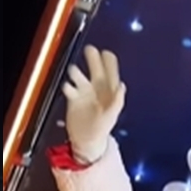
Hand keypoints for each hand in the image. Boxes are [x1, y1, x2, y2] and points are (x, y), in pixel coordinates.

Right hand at [61, 45, 125, 164]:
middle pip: (94, 69)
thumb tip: (122, 86)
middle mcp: (96, 89)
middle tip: (90, 49)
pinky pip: (68, 88)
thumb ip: (118, 101)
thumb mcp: (112, 115)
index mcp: (108, 91)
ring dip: (76, 72)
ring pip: (79, 76)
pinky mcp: (73, 99)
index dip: (109, 62)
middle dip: (92, 59)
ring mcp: (84, 93)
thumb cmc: (102, 129)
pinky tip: (67, 86)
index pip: (110, 72)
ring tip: (73, 71)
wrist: (87, 141)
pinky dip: (67, 86)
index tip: (107, 52)